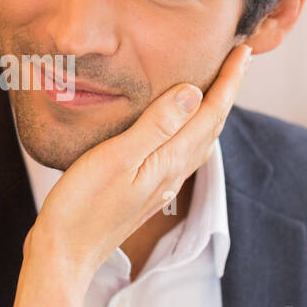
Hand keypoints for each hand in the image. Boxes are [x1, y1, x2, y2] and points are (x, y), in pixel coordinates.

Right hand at [13, 43, 252, 306]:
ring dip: (211, 112)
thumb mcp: (116, 158)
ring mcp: (159, 186)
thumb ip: (156, 126)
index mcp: (169, 162)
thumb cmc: (81, 207)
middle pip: (211, 127)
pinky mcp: (143, 192)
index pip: (211, 114)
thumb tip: (193, 93)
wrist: (64, 254)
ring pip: (198, 142)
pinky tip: (178, 129)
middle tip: (236, 61)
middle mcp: (171, 174)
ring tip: (215, 87)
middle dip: (226, 92)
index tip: (242, 52)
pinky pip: (181, 153)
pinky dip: (191, 131)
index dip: (229, 81)